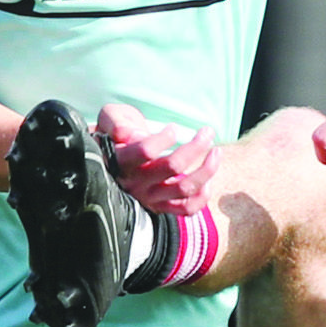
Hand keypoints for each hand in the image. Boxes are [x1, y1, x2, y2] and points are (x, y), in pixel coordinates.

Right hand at [97, 101, 217, 214]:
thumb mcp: (110, 118)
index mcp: (122, 161)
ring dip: (207, 169)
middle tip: (207, 132)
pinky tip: (207, 179)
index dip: (165, 137)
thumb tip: (134, 135)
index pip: (146, 150)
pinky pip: (187, 208)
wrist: (110, 161)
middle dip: (196, 146)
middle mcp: (135, 183)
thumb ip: (115, 121)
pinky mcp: (161, 207)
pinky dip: (203, 196)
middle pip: (173, 166)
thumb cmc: (115, 134)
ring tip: (216, 151)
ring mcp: (149, 198)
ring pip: (185, 188)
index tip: (173, 128)